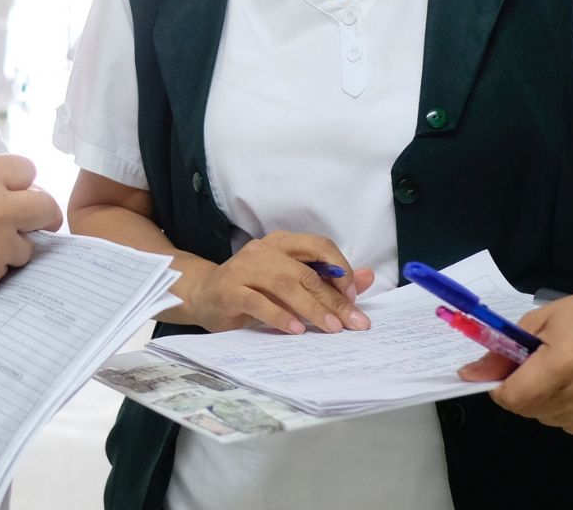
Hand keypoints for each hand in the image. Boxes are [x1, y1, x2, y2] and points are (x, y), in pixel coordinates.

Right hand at [179, 231, 375, 333]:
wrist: (204, 294)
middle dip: (334, 300)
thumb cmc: (253, 289)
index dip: (340, 269)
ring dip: (312, 309)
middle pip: (306, 272)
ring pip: (286, 285)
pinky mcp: (229, 288)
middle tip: (353, 323)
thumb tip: (367, 278)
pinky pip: (259, 302)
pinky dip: (280, 316)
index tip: (353, 297)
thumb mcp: (291, 283)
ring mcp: (244, 267)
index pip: (319, 246)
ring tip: (330, 328)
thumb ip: (327, 280)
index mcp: (282, 242)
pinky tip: (296, 330)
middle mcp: (263, 249)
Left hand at [458, 282, 572, 435]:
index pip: (514, 398)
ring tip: (565, 375)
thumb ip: (504, 351)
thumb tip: (470, 375)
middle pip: (531, 411)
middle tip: (539, 368)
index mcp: (564, 363)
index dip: (501, 388)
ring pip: (552, 420)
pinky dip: (571, 411)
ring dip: (548, 402)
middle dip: (525, 392)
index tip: (505, 375)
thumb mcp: (541, 320)